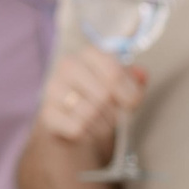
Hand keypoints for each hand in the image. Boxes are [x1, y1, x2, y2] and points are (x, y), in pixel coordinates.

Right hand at [36, 45, 144, 164]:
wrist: (71, 120)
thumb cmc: (100, 99)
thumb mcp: (122, 86)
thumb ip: (134, 80)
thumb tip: (141, 74)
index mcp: (90, 54)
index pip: (114, 72)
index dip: (129, 93)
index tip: (132, 104)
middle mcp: (68, 66)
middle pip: (103, 94)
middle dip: (116, 113)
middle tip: (116, 118)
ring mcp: (53, 88)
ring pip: (90, 113)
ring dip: (103, 125)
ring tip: (102, 124)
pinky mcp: (47, 112)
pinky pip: (77, 127)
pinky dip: (88, 134)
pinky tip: (87, 130)